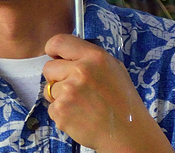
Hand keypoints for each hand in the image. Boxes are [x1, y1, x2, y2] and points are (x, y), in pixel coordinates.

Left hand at [42, 34, 173, 152]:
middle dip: (56, 77)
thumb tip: (68, 55)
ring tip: (81, 105)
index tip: (53, 55)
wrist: (126, 132)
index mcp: (95, 57)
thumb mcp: (114, 69)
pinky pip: (52, 108)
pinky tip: (79, 116)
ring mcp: (69, 92)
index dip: (52, 48)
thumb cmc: (122, 102)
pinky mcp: (61, 111)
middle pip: (49, 68)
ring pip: (49, 89)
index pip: (60, 42)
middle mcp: (80, 71)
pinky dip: (62, 113)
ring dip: (60, 97)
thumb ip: (91, 59)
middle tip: (73, 88)